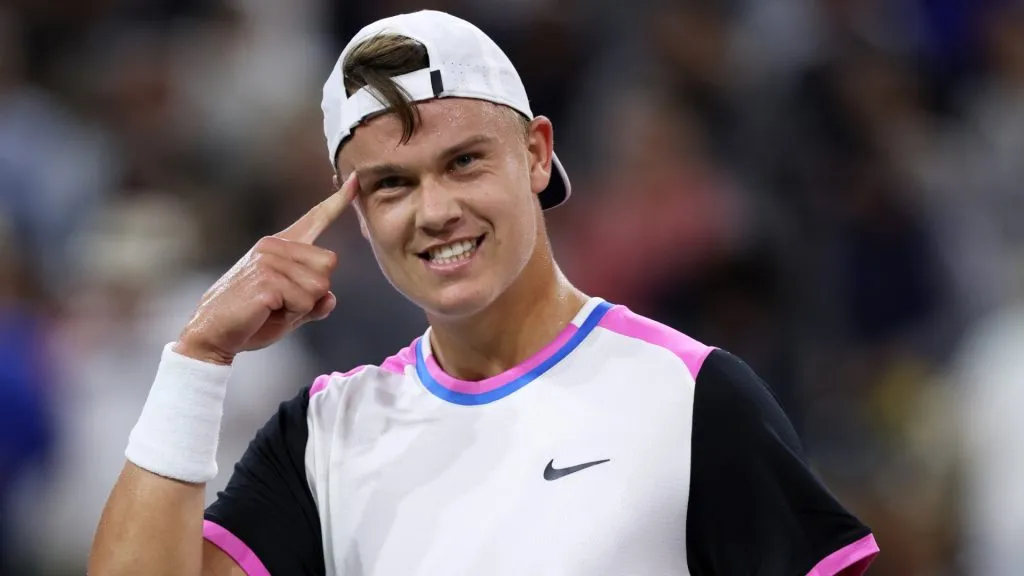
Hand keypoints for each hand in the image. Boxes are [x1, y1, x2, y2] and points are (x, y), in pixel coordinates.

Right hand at [174, 175, 358, 364]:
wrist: (213, 333)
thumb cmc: (251, 320)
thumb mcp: (290, 310)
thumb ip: (313, 302)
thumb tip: (330, 298)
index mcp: (280, 246)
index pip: (315, 218)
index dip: (338, 201)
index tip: (355, 179)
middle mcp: (274, 246)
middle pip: (329, 262)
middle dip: (315, 290)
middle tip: (283, 301)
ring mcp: (269, 260)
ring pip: (320, 285)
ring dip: (302, 306)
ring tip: (272, 307)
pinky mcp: (266, 279)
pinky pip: (305, 301)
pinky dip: (293, 314)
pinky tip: (267, 311)